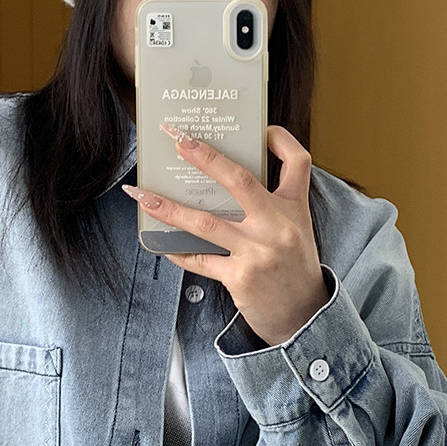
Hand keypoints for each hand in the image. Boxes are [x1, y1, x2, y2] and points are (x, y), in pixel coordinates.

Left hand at [123, 125, 329, 346]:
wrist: (304, 317)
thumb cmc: (295, 269)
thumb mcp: (297, 229)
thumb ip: (274, 204)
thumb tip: (228, 182)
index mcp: (294, 209)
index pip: (297, 162)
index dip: (279, 139)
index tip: (260, 128)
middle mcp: (277, 226)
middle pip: (239, 181)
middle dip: (205, 157)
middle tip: (177, 139)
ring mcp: (257, 252)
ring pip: (205, 222)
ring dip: (168, 208)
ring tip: (142, 196)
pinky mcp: (240, 277)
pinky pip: (199, 259)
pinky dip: (177, 250)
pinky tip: (159, 242)